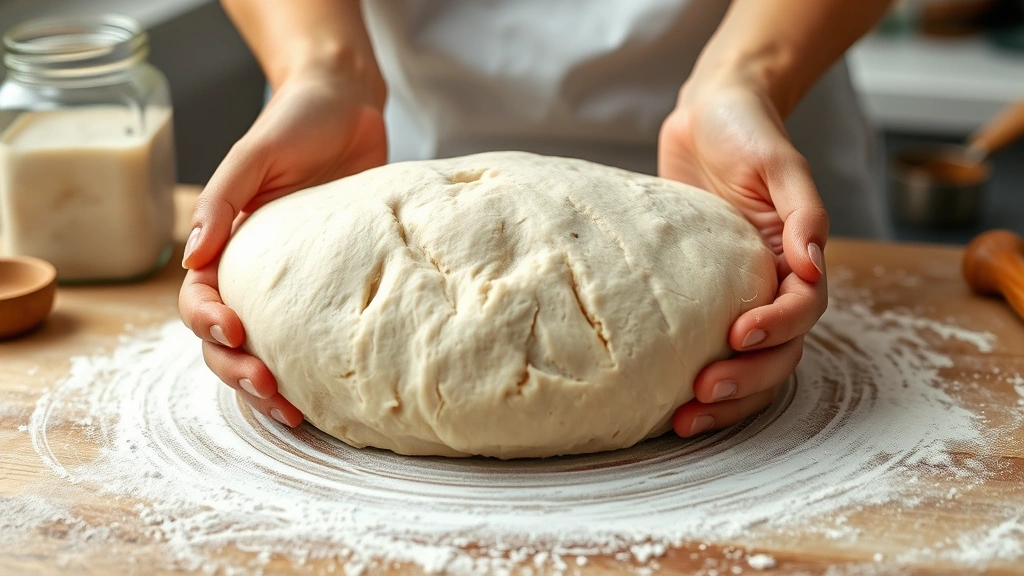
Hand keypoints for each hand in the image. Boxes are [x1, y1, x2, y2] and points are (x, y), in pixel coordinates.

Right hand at [178, 68, 386, 425]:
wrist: (349, 105)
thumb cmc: (297, 121)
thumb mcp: (254, 154)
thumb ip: (224, 200)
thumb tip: (192, 256)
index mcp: (225, 244)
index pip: (200, 298)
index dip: (209, 322)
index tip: (236, 330)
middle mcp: (254, 270)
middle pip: (226, 337)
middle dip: (238, 369)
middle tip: (270, 388)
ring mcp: (292, 282)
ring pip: (265, 346)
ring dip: (267, 383)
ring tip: (292, 409)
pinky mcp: (330, 283)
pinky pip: (314, 333)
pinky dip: (312, 367)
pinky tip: (327, 393)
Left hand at [658, 73, 828, 436]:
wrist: (709, 113)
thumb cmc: (747, 130)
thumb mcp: (781, 161)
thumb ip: (803, 210)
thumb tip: (813, 263)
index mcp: (795, 258)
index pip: (801, 310)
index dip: (776, 328)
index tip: (737, 334)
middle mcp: (771, 283)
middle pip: (776, 352)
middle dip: (744, 379)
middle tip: (701, 393)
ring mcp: (736, 292)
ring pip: (745, 362)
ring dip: (723, 397)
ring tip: (683, 419)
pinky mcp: (698, 293)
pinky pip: (700, 342)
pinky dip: (689, 371)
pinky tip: (662, 396)